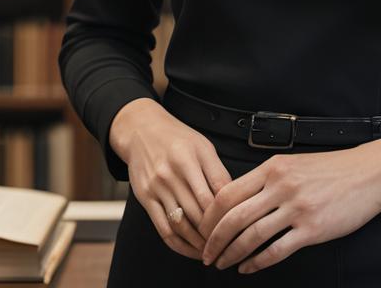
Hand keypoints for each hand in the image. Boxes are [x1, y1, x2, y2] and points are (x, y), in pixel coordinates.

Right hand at [109, 98, 233, 259]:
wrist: (141, 131)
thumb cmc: (177, 139)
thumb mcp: (202, 146)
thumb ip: (217, 171)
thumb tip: (234, 199)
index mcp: (194, 155)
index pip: (218, 190)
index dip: (230, 211)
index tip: (239, 223)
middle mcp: (175, 171)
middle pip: (201, 210)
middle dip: (216, 230)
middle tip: (229, 242)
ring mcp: (158, 185)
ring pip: (183, 223)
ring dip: (199, 241)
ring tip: (211, 249)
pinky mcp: (145, 198)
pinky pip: (163, 228)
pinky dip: (178, 244)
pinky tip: (190, 248)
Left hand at [197, 145, 380, 274]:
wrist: (368, 173)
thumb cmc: (332, 169)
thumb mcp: (294, 164)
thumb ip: (267, 179)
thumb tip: (238, 200)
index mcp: (273, 167)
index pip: (228, 193)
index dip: (209, 216)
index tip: (202, 230)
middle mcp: (281, 186)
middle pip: (234, 217)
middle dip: (214, 240)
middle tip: (206, 255)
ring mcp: (296, 208)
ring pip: (251, 236)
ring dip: (232, 254)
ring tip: (223, 264)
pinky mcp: (312, 229)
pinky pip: (276, 250)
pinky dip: (257, 262)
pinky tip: (248, 267)